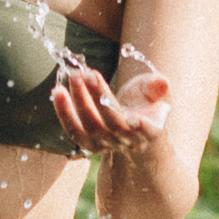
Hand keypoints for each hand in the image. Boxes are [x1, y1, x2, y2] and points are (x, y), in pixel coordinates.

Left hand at [51, 51, 171, 158]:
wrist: (131, 131)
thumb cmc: (143, 106)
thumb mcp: (152, 95)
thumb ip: (155, 87)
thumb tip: (162, 82)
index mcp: (149, 130)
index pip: (144, 128)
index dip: (141, 125)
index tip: (135, 116)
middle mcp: (127, 140)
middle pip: (111, 122)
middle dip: (97, 96)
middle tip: (84, 73)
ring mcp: (107, 145)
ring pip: (90, 127)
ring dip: (75, 103)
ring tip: (67, 80)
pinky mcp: (89, 145)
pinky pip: (74, 131)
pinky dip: (64, 113)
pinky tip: (57, 92)